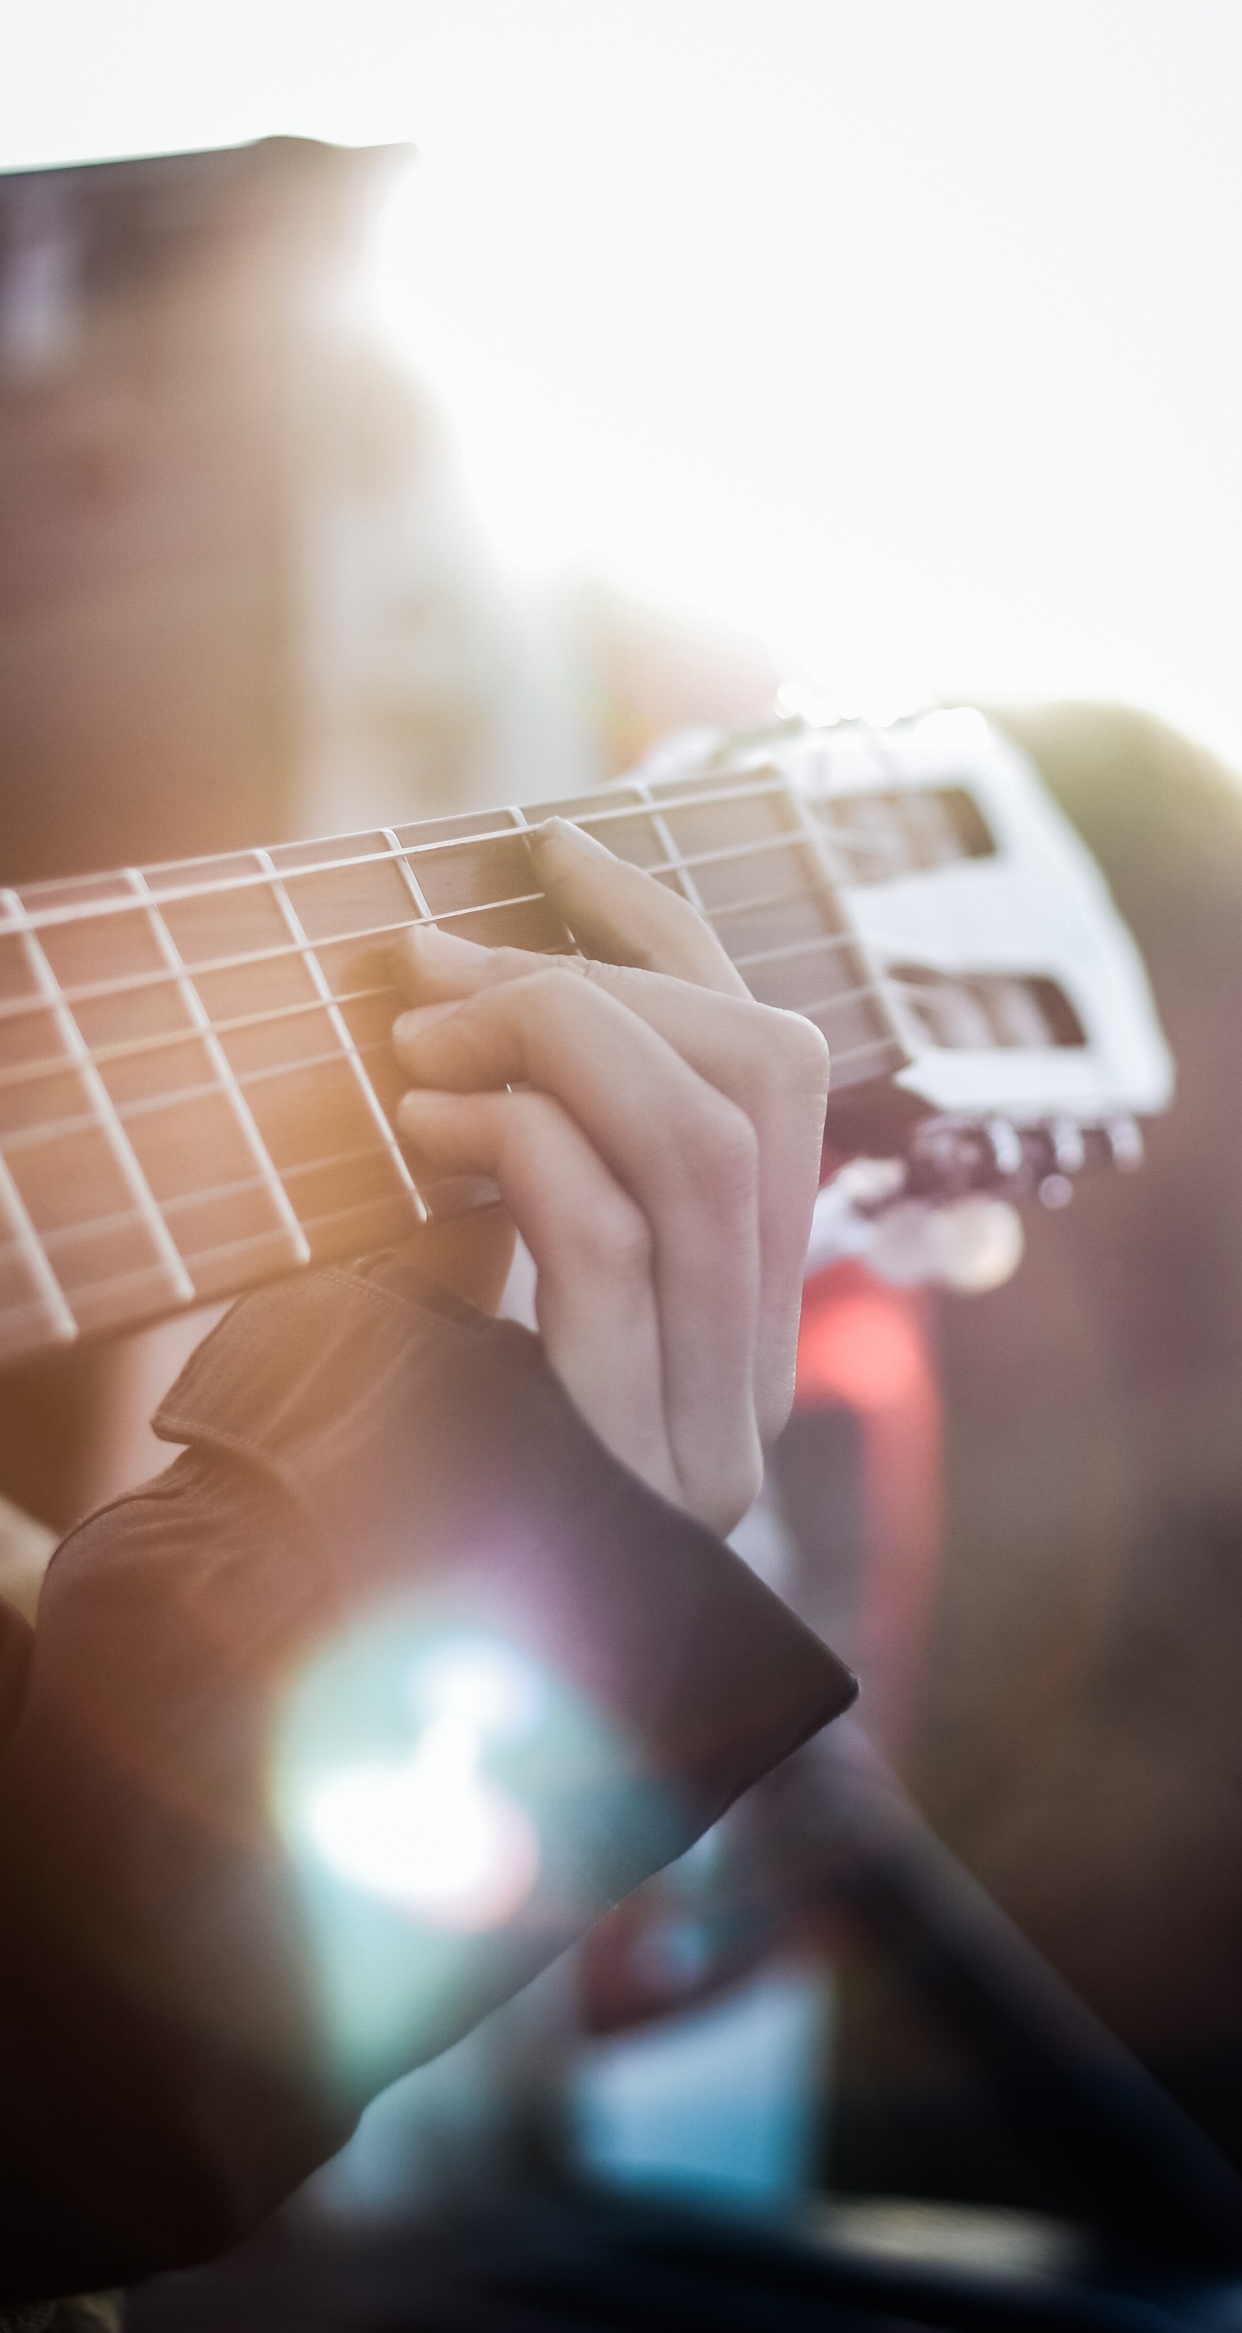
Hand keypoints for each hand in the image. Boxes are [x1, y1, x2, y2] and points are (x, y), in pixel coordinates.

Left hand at [391, 821, 828, 1534]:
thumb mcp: (463, 1268)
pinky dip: (513, 1140)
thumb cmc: (372, 1457)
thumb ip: (515, 1152)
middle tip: (427, 971)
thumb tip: (470, 976)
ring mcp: (706, 1426)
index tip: (562, 841)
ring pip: (701, 1137)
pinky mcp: (622, 1458)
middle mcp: (755, 1371)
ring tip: (411, 1051)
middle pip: (764, 1080)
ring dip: (545, 1043)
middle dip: (592, 981)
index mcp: (738, 1310)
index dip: (676, 936)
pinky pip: (608, 1233)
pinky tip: (417, 1136)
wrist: (321, 1682)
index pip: (778, 1070)